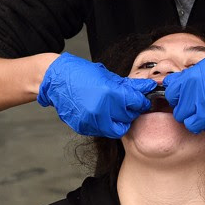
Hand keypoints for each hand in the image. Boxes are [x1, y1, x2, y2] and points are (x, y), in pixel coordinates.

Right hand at [37, 53, 155, 137]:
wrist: (57, 80)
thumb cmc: (81, 74)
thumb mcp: (108, 76)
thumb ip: (128, 85)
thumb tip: (148, 87)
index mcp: (109, 93)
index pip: (135, 103)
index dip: (142, 101)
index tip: (143, 100)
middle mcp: (101, 110)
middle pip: (128, 117)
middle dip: (132, 110)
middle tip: (129, 104)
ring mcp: (91, 121)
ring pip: (117, 129)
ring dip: (120, 121)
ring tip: (116, 110)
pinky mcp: (83, 128)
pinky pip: (102, 130)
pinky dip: (106, 124)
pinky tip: (102, 113)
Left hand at [162, 39, 204, 133]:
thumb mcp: (203, 64)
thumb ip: (186, 77)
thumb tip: (172, 83)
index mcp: (191, 81)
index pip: (171, 96)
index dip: (176, 96)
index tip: (181, 96)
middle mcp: (198, 97)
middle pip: (180, 114)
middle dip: (185, 110)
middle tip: (192, 105)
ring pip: (193, 125)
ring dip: (196, 120)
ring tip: (202, 112)